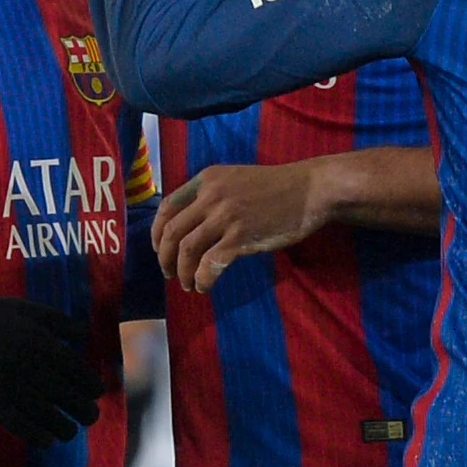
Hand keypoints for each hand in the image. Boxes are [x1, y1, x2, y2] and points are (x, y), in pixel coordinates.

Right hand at [0, 281, 105, 446]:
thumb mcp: (21, 309)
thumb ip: (56, 320)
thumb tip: (85, 336)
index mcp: (36, 339)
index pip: (75, 368)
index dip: (90, 384)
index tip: (97, 392)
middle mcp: (26, 364)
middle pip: (66, 395)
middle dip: (84, 410)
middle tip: (91, 416)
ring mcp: (7, 385)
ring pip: (47, 415)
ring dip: (66, 427)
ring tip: (71, 430)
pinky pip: (20, 426)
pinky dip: (38, 436)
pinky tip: (47, 440)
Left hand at [152, 163, 322, 291]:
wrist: (310, 190)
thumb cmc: (276, 188)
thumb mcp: (235, 180)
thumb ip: (211, 196)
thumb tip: (190, 225)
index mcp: (207, 179)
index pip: (167, 207)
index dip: (157, 233)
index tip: (160, 250)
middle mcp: (211, 196)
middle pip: (172, 231)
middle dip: (165, 258)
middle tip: (169, 274)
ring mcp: (226, 216)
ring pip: (187, 249)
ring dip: (182, 272)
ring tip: (188, 284)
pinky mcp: (241, 236)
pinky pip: (210, 263)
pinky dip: (202, 279)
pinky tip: (204, 286)